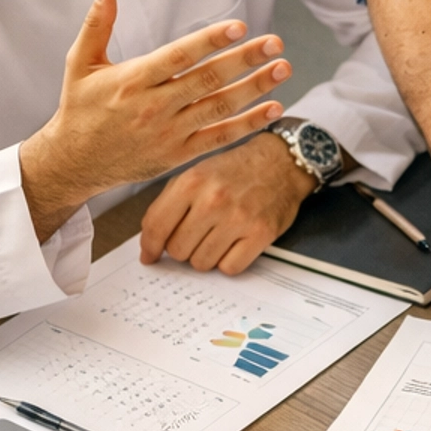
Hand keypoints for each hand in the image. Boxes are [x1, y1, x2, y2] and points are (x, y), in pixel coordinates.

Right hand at [20, 0, 292, 238]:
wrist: (73, 163)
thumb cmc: (80, 108)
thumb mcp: (80, 63)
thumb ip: (97, 24)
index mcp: (133, 79)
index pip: (179, 56)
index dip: (210, 41)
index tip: (240, 26)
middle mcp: (154, 106)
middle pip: (208, 80)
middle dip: (245, 60)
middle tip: (276, 43)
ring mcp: (169, 133)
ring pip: (220, 108)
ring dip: (255, 88)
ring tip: (283, 68)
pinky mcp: (178, 155)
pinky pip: (220, 138)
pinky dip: (248, 124)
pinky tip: (273, 108)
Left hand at [139, 130, 312, 272]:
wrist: (281, 162)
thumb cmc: (236, 170)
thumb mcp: (196, 174)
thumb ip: (169, 205)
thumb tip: (150, 245)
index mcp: (191, 182)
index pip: (156, 227)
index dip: (150, 247)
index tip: (150, 255)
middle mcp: (213, 200)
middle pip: (178, 250)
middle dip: (183, 248)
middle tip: (196, 236)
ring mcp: (238, 218)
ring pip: (202, 263)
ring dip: (206, 256)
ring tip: (218, 237)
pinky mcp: (260, 234)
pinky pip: (230, 268)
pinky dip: (229, 262)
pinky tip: (234, 244)